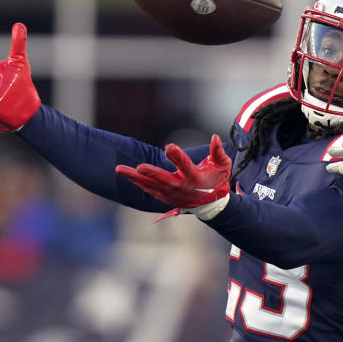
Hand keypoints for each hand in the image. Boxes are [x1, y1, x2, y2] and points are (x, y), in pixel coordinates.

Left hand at [116, 134, 231, 220]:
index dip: (177, 156)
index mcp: (196, 177)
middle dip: (151, 173)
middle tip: (139, 167)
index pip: (185, 165)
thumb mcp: (223, 165)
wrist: (212, 205)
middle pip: (164, 179)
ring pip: (151, 185)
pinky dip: (139, 183)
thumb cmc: (218, 181)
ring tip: (119, 169)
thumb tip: (214, 136)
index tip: (169, 147)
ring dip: (135, 178)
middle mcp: (182, 187)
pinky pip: (150, 190)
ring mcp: (172, 194)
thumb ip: (218, 151)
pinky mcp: (166, 197)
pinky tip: (128, 176)